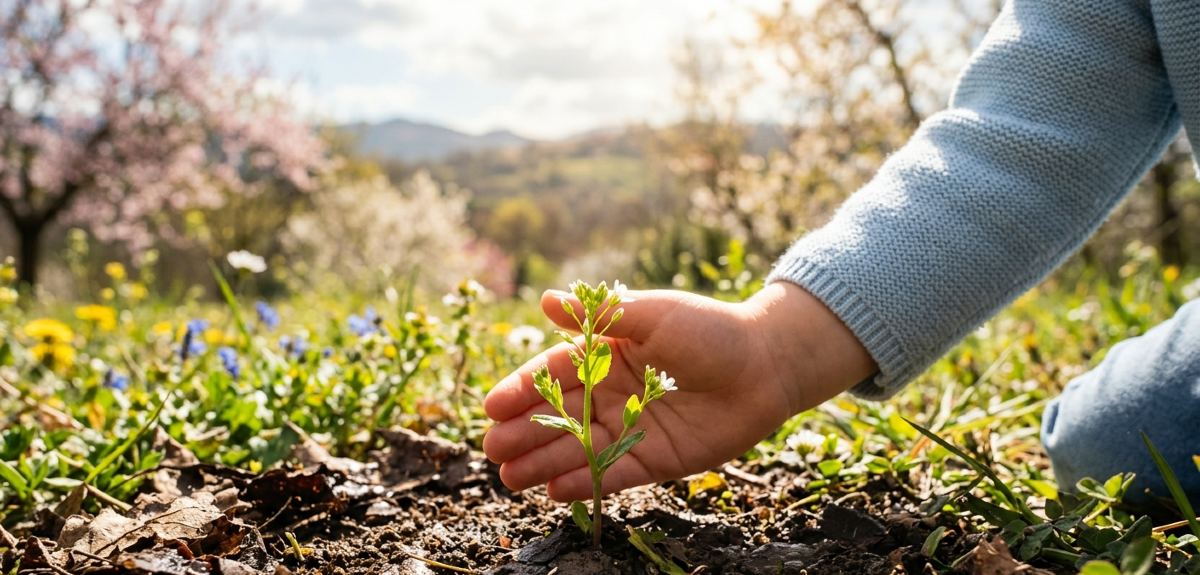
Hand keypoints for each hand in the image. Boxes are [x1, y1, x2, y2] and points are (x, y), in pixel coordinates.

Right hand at [482, 281, 875, 501]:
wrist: (764, 365)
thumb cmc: (709, 330)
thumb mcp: (652, 315)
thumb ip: (598, 315)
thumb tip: (545, 300)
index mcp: (606, 354)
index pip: (554, 372)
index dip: (522, 389)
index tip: (492, 405)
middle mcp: (611, 393)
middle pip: (558, 415)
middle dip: (524, 432)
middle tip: (493, 448)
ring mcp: (630, 428)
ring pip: (577, 448)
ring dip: (542, 463)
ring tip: (509, 477)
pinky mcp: (653, 459)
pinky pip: (611, 474)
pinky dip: (583, 483)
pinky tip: (552, 491)